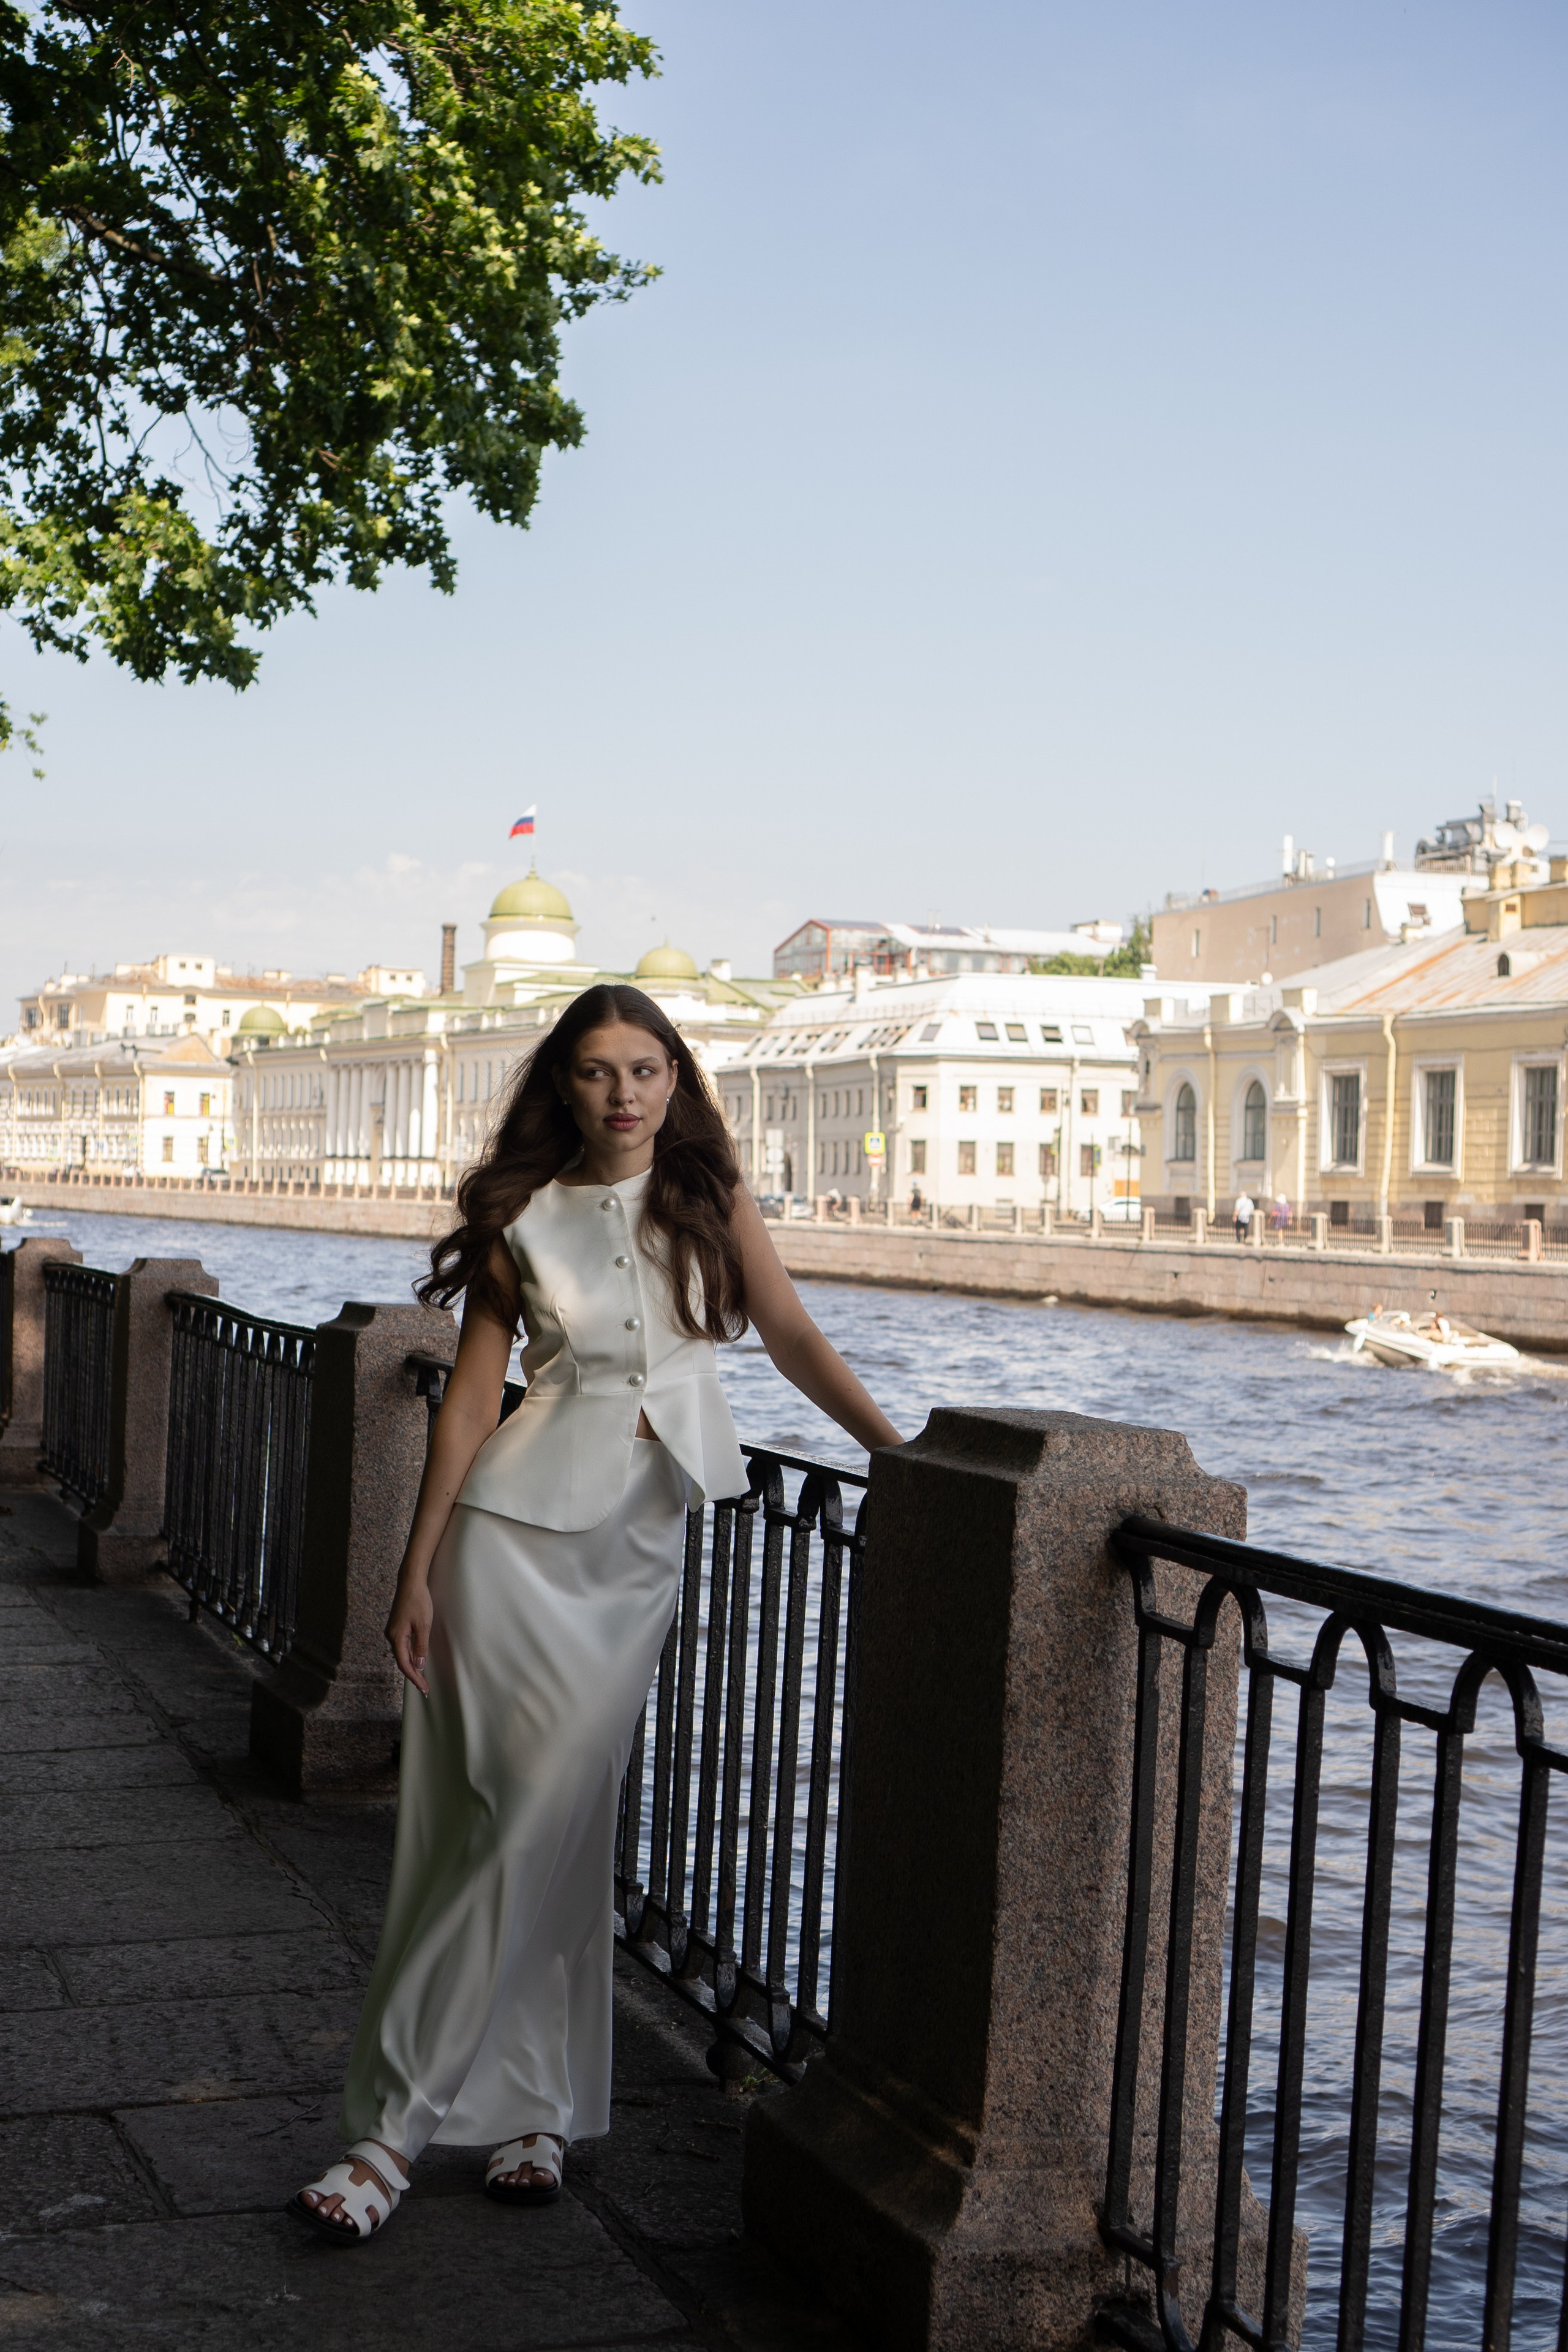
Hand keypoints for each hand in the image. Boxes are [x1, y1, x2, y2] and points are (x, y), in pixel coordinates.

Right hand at [386, 1577, 432, 1696]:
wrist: (410, 1582)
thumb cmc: (418, 1601)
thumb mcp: (423, 1625)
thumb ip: (420, 1647)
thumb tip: (419, 1666)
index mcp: (396, 1637)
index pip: (405, 1665)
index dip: (415, 1678)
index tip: (424, 1689)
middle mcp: (391, 1636)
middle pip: (402, 1661)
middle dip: (413, 1676)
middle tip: (424, 1689)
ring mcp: (393, 1631)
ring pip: (402, 1654)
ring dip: (412, 1666)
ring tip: (422, 1679)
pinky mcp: (397, 1627)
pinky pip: (403, 1646)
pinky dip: (411, 1655)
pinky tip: (417, 1661)